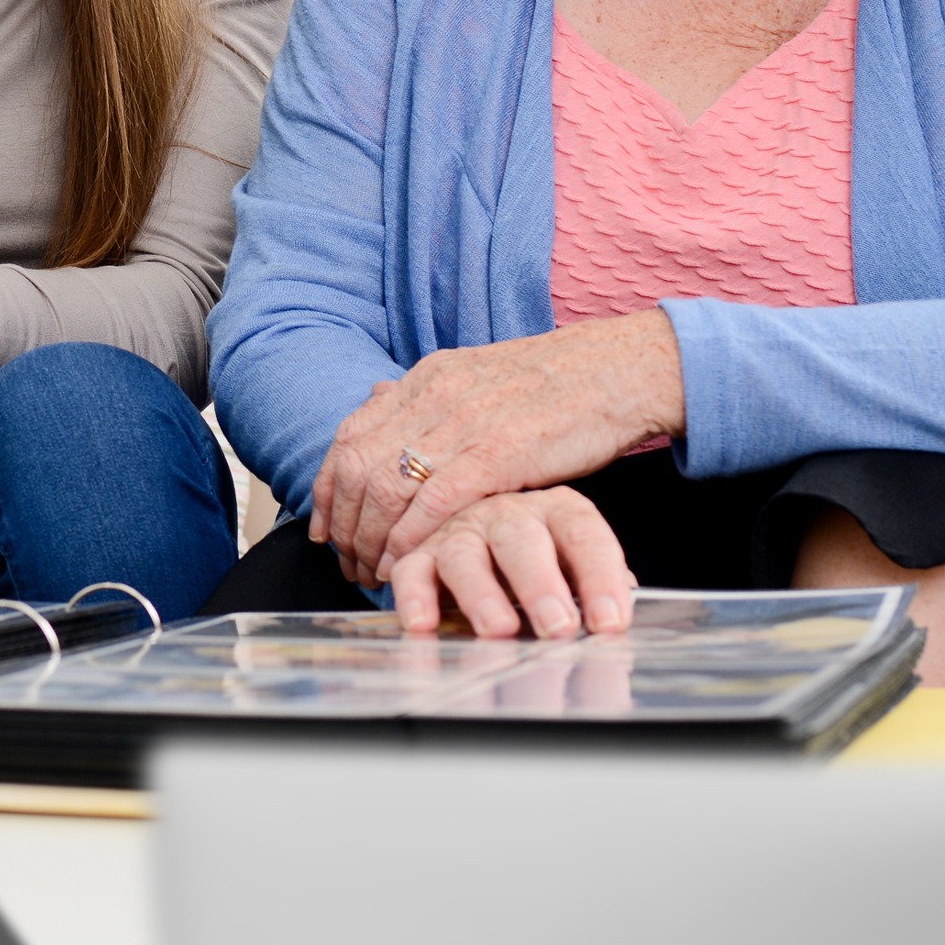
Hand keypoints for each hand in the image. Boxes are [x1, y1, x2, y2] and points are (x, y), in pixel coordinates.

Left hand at [308, 309, 681, 586]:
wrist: (619, 370)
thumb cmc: (556, 384)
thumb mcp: (477, 374)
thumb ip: (426, 395)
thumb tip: (376, 397)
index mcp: (428, 377)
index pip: (349, 435)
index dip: (327, 488)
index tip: (325, 528)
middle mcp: (435, 396)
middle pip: (358, 467)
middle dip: (345, 525)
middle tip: (348, 564)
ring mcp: (464, 422)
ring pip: (386, 486)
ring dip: (371, 540)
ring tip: (374, 573)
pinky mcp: (499, 451)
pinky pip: (434, 500)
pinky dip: (410, 538)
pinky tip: (406, 563)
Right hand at [388, 487, 635, 638]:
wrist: (487, 541)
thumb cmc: (544, 563)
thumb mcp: (576, 568)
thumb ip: (597, 589)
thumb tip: (613, 623)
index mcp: (558, 512)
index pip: (584, 536)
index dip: (600, 578)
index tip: (610, 623)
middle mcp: (509, 514)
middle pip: (522, 538)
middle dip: (540, 584)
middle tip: (558, 626)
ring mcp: (461, 530)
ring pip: (464, 553)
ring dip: (482, 593)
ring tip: (500, 630)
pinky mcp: (421, 553)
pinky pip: (412, 571)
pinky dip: (415, 598)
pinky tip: (425, 625)